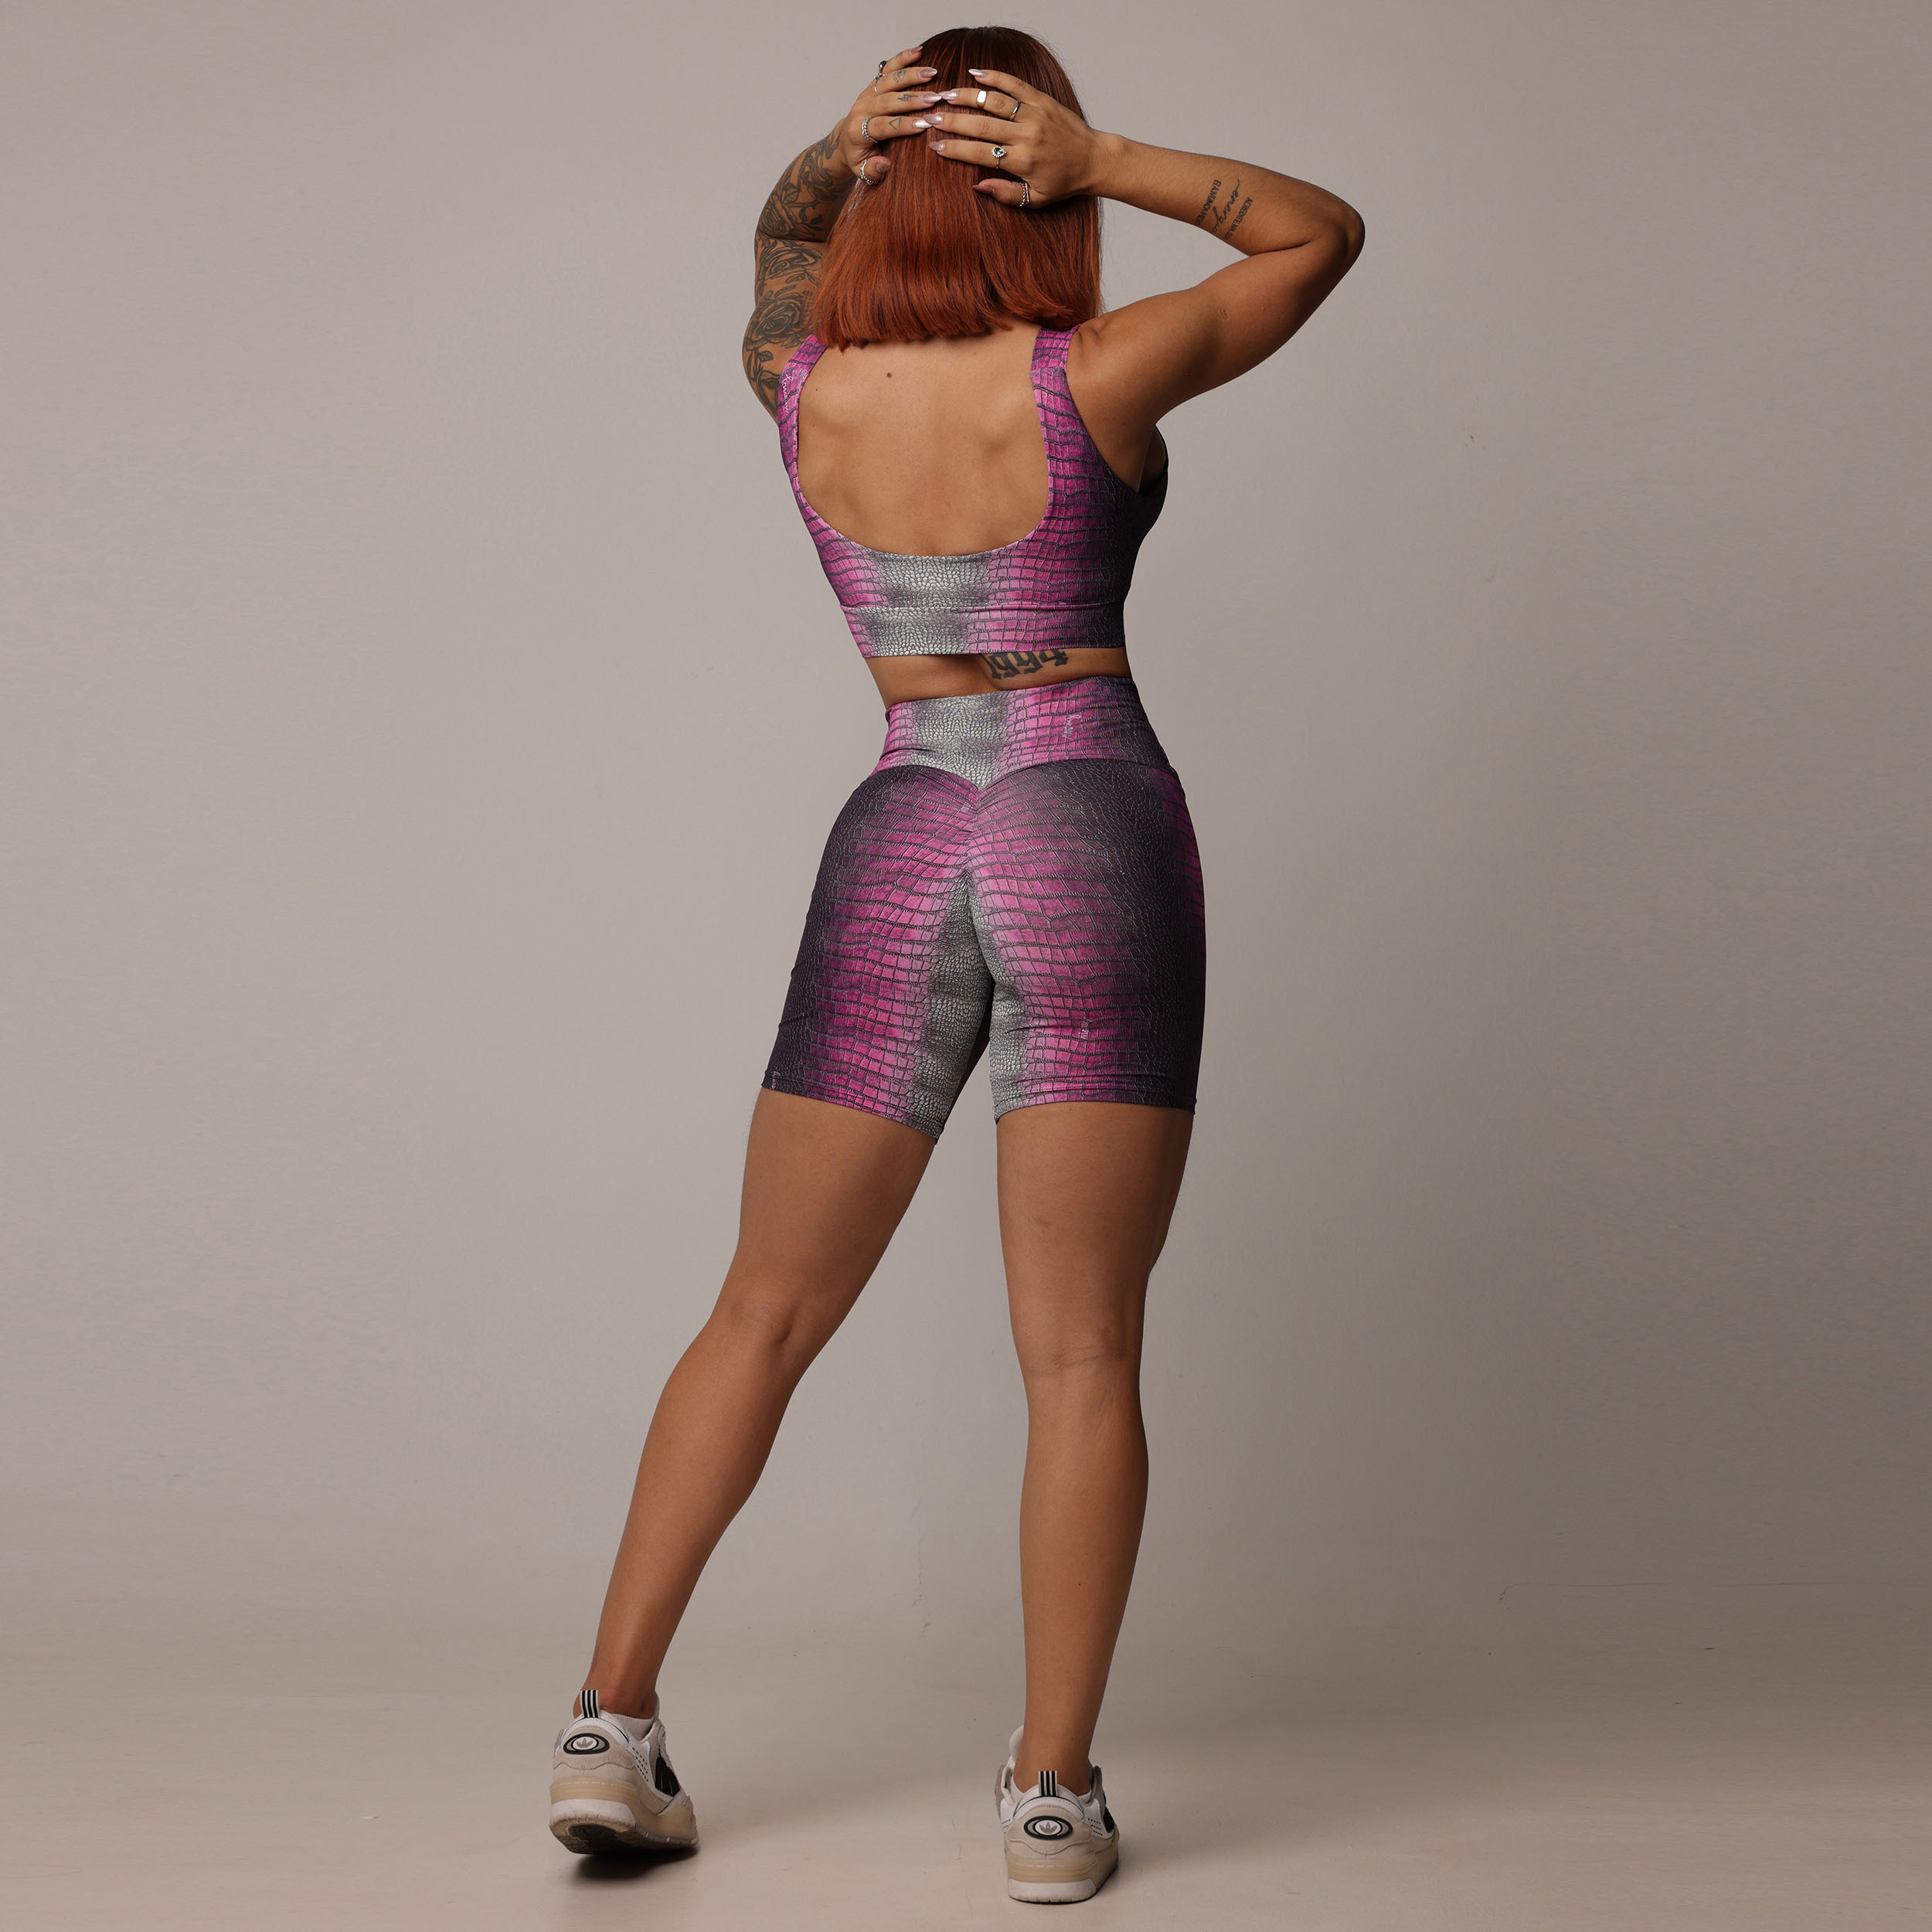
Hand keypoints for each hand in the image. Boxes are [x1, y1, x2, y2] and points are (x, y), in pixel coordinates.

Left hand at [837, 46, 941, 184]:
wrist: (846, 141)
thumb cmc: (859, 159)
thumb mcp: (863, 172)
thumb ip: (872, 171)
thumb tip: (884, 164)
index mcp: (858, 132)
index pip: (882, 126)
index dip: (902, 125)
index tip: (924, 125)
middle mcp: (861, 109)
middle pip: (888, 101)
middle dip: (912, 99)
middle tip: (936, 98)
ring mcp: (867, 94)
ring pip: (889, 81)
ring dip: (911, 75)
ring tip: (933, 73)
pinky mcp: (873, 84)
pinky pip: (888, 69)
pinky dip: (903, 58)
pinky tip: (919, 51)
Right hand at [919, 67, 1102, 207]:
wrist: (1094, 159)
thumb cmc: (1063, 183)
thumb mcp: (1035, 199)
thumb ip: (1005, 195)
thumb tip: (977, 187)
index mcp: (1022, 162)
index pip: (980, 153)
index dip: (956, 150)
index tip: (935, 146)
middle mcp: (1027, 136)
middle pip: (982, 125)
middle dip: (953, 121)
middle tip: (931, 118)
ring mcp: (1035, 114)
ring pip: (995, 102)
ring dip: (968, 96)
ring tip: (946, 95)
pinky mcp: (1042, 100)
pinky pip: (1015, 85)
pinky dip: (995, 77)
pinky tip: (976, 74)